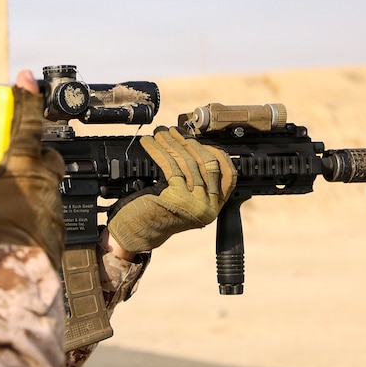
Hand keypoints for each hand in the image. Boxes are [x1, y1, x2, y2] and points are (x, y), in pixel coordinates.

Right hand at [0, 70, 64, 265]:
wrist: (12, 277)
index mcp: (20, 165)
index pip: (26, 118)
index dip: (25, 93)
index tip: (24, 77)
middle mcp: (43, 179)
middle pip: (42, 151)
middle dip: (26, 150)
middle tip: (4, 161)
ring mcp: (53, 202)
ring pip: (45, 181)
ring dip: (27, 183)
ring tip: (4, 198)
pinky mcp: (57, 225)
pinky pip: (45, 207)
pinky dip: (31, 209)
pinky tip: (13, 222)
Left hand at [106, 127, 235, 253]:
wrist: (137, 235)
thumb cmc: (158, 214)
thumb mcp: (184, 199)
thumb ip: (196, 181)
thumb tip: (192, 147)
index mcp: (214, 207)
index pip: (228, 176)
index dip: (217, 154)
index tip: (204, 141)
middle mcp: (208, 207)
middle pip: (206, 164)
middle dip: (189, 143)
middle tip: (175, 131)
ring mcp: (194, 203)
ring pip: (187, 162)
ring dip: (171, 143)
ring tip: (160, 133)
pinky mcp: (176, 197)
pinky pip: (170, 166)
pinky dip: (158, 150)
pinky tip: (150, 143)